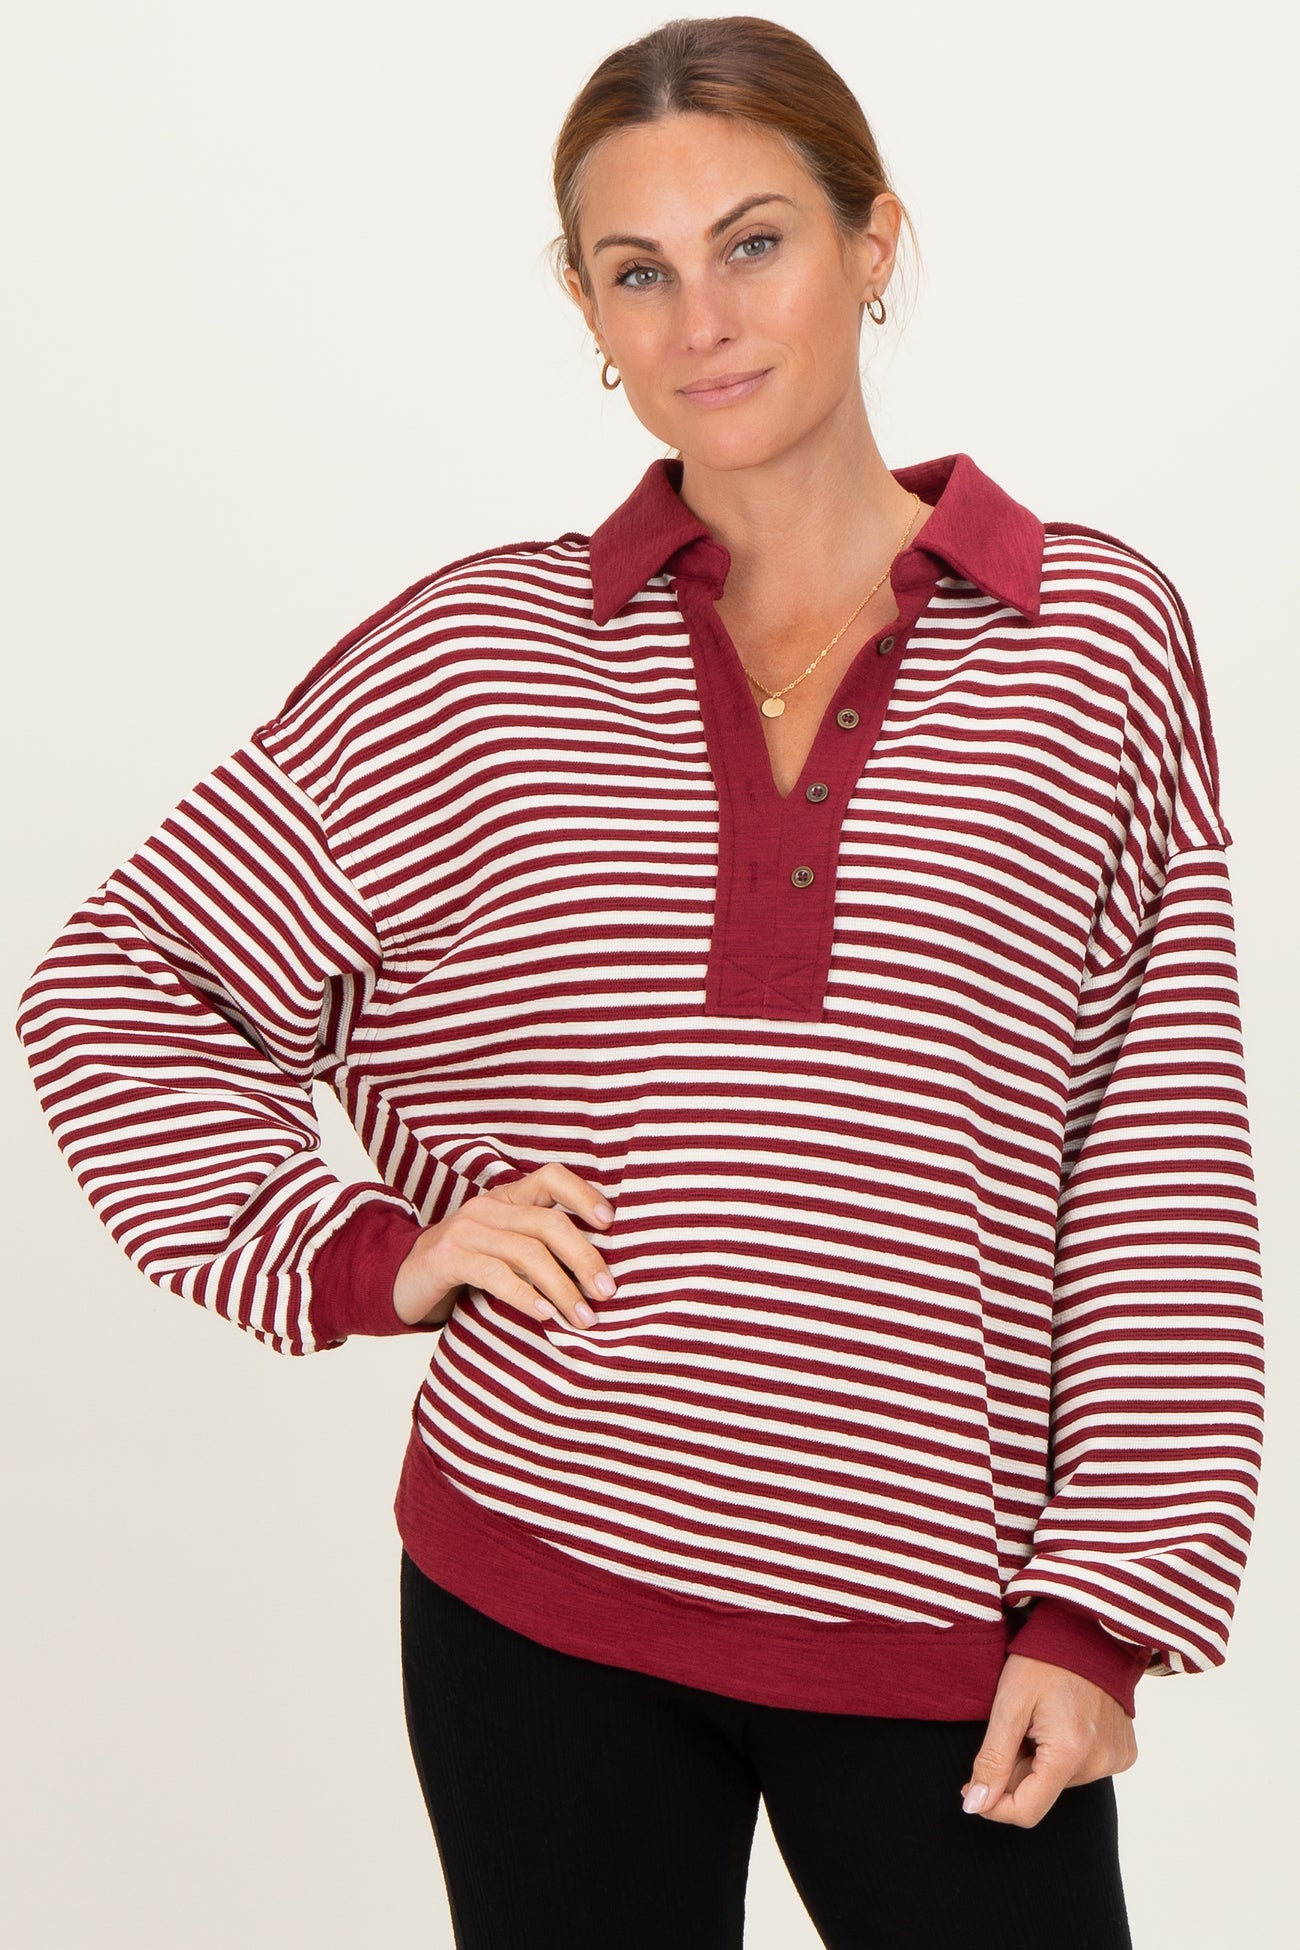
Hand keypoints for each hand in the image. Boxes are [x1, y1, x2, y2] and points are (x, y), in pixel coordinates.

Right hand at [391, 1160, 616, 1332]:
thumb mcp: (504, 1247)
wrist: (401, 1279)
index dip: (584, 1195)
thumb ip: (540, 1246)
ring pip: (528, 1253)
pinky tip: (546, 1314)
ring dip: (563, 1288)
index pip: (551, 1177)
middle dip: (584, 1257)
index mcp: (507, 1197)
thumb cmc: (467, 1266)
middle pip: (548, 1223)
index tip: (610, 1223)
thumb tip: (599, 1271)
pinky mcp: (447, 1259)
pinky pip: (496, 1275)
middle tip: (607, 1291)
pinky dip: (526, 1295)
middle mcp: (488, 1207)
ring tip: (582, 1316)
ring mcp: (466, 1231)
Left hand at [959, 1653, 1137, 1826]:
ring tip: (1038, 1719)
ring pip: (1059, 1781)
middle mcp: (1099, 1763)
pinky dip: (1064, 1754)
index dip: (993, 1805)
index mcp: (1070, 1753)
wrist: (1089, 1627)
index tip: (971, 1786)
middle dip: (1016, 1771)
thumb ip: (992, 1759)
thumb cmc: (1043, 1659)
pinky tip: (1061, 1720)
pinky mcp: (1124, 1752)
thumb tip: (975, 1806)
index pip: (1026, 1812)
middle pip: (1041, 1793)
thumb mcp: (1008, 1703)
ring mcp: (1116, 1759)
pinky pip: (1083, 1768)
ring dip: (1039, 1761)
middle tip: (1011, 1729)